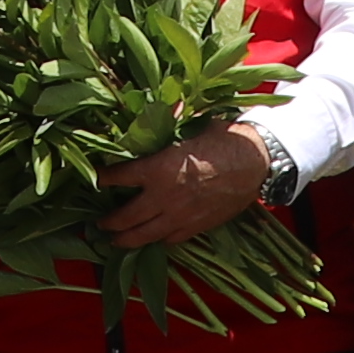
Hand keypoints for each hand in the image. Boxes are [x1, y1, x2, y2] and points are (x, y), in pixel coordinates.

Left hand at [96, 124, 275, 251]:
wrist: (255, 163)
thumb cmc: (224, 140)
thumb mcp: (191, 125)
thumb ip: (168, 123)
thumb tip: (156, 110)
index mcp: (157, 169)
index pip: (119, 177)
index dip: (104, 178)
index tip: (98, 178)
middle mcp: (163, 197)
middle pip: (125, 217)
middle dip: (108, 222)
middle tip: (99, 223)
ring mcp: (179, 216)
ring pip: (144, 236)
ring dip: (126, 240)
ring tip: (116, 241)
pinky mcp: (196, 227)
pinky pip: (170, 239)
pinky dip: (158, 240)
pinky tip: (154, 238)